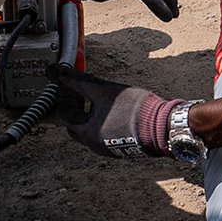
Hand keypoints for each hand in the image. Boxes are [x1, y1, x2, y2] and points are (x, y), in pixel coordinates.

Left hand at [48, 65, 182, 158]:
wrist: (163, 126)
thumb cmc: (134, 109)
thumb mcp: (104, 90)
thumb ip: (79, 81)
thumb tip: (57, 72)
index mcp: (87, 132)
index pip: (65, 114)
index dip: (64, 96)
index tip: (68, 84)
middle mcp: (95, 144)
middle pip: (75, 126)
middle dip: (74, 108)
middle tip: (78, 92)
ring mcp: (108, 148)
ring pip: (90, 130)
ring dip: (88, 115)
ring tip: (95, 99)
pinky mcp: (121, 147)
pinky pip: (103, 134)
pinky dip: (101, 122)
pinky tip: (111, 110)